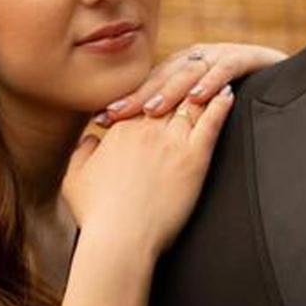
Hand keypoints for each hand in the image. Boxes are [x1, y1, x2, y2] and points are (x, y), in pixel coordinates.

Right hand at [62, 88, 233, 256]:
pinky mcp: (194, 159)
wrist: (120, 239)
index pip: (145, 97)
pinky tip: (229, 92)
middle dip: (184, 80)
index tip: (169, 82)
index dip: (158, 88)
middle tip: (198, 67)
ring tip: (218, 74)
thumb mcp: (76, 178)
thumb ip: (82, 152)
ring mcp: (172, 142)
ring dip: (205, 86)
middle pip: (171, 94)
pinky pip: (211, 122)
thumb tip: (90, 138)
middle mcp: (147, 128)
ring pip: (192, 103)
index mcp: (122, 129)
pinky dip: (221, 104)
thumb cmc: (97, 214)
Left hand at [96, 41, 285, 122]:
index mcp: (179, 71)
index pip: (146, 87)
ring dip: (170, 90)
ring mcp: (219, 56)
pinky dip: (211, 82)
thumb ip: (169, 122)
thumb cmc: (235, 107)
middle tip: (115, 115)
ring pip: (188, 72)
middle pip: (160, 78)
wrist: (284, 85)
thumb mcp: (197, 114)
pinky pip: (225, 68)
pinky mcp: (246, 57)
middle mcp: (195, 59)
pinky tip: (198, 97)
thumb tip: (131, 143)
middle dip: (137, 97)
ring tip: (152, 109)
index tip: (99, 121)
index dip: (123, 102)